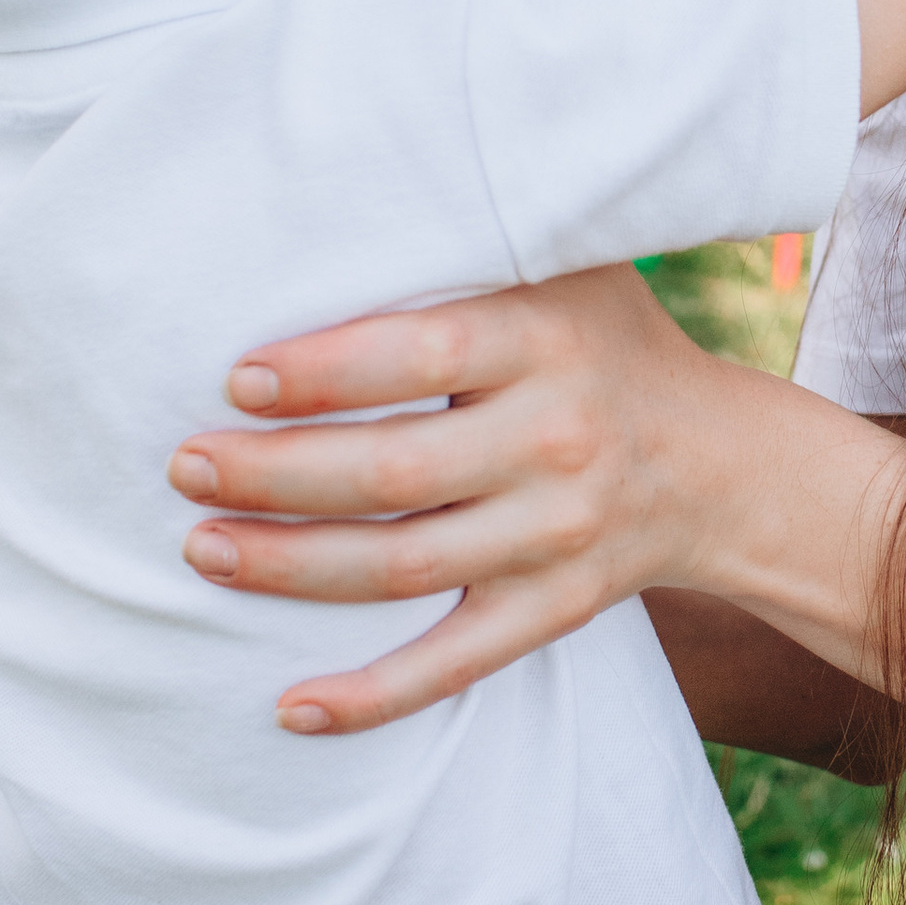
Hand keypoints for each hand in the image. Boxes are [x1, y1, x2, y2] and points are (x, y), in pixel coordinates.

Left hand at [165, 265, 740, 732]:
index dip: (320, 373)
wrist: (720, 464)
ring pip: (404, 569)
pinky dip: (374, 696)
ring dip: (291, 569)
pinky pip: (457, 664)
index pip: (418, 355)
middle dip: (273, 476)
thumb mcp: (564, 267)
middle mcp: (557, 439)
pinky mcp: (555, 609)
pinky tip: (291, 707)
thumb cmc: (602, 342)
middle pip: (392, 473)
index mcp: (546, 341)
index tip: (236, 380)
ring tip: (204, 550)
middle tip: (185, 466)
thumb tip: (326, 197)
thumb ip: (468, 239)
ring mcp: (558, 535)